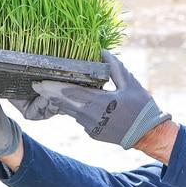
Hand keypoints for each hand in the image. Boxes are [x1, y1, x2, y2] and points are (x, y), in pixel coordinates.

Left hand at [30, 52, 168, 150]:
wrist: (148, 135)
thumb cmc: (142, 107)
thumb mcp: (130, 84)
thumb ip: (114, 67)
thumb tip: (102, 51)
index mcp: (100, 102)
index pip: (70, 93)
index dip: (53, 88)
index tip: (40, 82)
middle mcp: (91, 116)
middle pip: (64, 103)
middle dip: (50, 94)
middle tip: (36, 86)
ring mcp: (91, 127)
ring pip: (71, 112)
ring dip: (61, 102)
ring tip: (49, 92)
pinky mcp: (93, 133)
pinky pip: (79, 119)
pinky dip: (75, 110)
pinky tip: (71, 103)